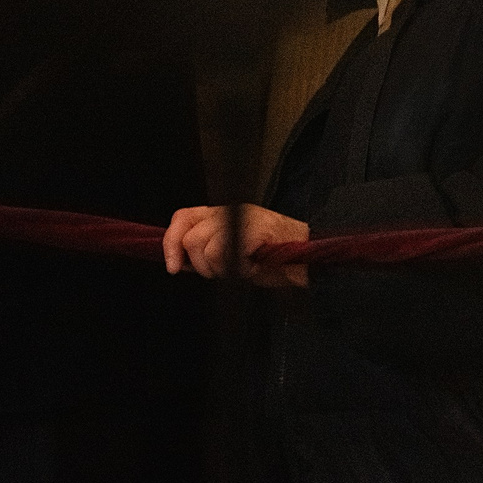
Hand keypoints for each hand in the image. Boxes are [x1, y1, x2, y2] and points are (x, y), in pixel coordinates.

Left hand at [163, 205, 310, 287]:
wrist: (311, 260)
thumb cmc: (275, 259)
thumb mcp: (233, 252)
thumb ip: (207, 250)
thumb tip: (179, 262)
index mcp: (224, 213)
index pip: (183, 218)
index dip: (171, 243)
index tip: (174, 268)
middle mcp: (231, 211)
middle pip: (190, 238)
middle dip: (200, 265)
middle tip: (225, 271)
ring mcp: (243, 218)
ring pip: (204, 249)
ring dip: (220, 269)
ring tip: (243, 268)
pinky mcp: (254, 229)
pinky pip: (225, 255)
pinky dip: (237, 270)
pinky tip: (253, 268)